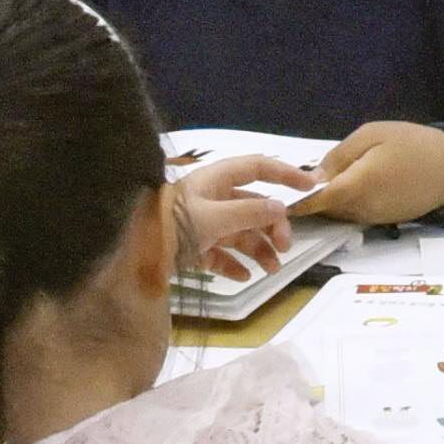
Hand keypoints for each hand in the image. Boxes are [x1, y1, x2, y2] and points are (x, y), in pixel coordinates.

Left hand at [169, 155, 310, 281]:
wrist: (131, 255)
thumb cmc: (171, 226)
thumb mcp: (214, 218)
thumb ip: (250, 212)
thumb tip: (281, 208)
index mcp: (215, 180)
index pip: (257, 167)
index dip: (285, 173)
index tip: (312, 186)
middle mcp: (211, 198)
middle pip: (255, 206)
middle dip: (273, 227)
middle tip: (284, 248)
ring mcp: (203, 223)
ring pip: (242, 232)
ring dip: (260, 250)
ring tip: (270, 270)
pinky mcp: (193, 246)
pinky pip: (222, 253)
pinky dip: (235, 264)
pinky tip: (244, 276)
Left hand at [301, 123, 443, 227]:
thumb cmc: (414, 143)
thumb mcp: (372, 134)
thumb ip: (339, 156)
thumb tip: (312, 177)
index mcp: (357, 185)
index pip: (315, 200)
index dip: (293, 200)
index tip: (275, 197)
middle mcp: (363, 209)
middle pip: (324, 210)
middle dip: (308, 201)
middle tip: (292, 185)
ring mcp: (374, 219)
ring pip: (338, 214)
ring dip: (327, 204)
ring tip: (321, 183)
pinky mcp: (385, 222)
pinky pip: (355, 214)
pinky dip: (346, 205)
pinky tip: (351, 187)